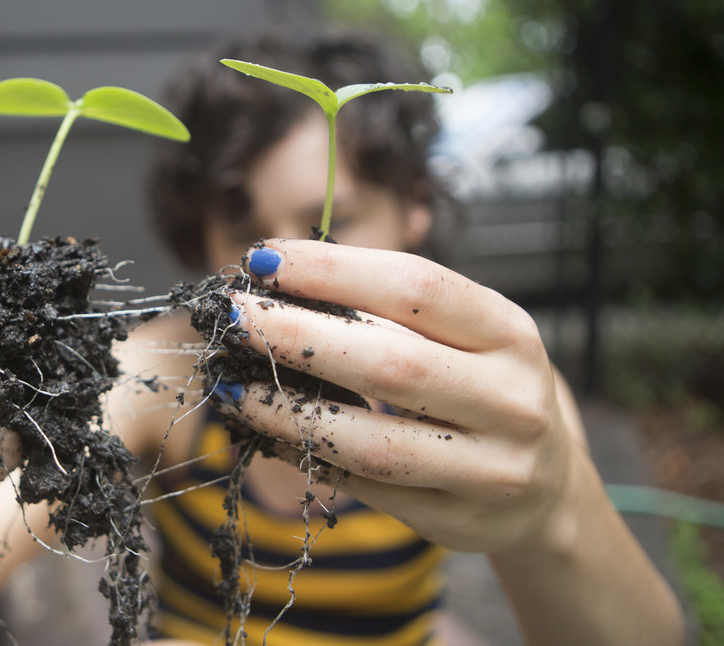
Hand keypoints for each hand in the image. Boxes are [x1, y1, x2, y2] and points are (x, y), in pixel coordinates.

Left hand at [215, 239, 576, 552]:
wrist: (547, 485)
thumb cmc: (482, 385)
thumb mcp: (464, 334)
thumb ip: (388, 307)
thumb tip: (277, 278)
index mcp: (510, 333)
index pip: (416, 287)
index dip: (333, 270)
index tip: (265, 259)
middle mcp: (511, 400)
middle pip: (390, 362)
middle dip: (297, 336)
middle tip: (234, 316)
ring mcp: (490, 469)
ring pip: (372, 442)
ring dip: (288, 411)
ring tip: (233, 385)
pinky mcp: (457, 520)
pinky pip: (366, 487)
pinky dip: (308, 456)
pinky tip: (266, 432)